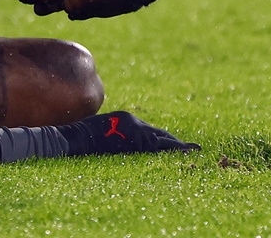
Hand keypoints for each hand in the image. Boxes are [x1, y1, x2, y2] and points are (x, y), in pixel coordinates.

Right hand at [57, 111, 199, 155]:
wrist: (75, 138)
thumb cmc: (81, 138)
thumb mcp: (100, 132)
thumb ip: (115, 135)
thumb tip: (120, 146)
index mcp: (126, 119)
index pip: (149, 131)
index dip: (163, 139)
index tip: (173, 144)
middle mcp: (135, 123)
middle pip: (160, 135)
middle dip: (175, 143)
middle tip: (193, 148)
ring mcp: (136, 132)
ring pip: (163, 141)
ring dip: (179, 147)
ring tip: (195, 150)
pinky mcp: (136, 142)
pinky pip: (159, 149)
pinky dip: (174, 151)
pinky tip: (186, 153)